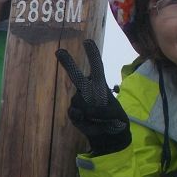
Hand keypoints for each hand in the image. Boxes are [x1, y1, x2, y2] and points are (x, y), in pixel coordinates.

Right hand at [55, 39, 130, 154]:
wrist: (108, 134)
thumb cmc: (115, 119)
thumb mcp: (117, 115)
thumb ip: (105, 111)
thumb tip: (86, 111)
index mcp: (100, 85)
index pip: (97, 67)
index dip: (92, 54)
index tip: (87, 41)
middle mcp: (87, 89)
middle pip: (76, 74)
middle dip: (68, 63)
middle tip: (59, 51)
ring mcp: (79, 101)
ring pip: (78, 101)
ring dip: (88, 111)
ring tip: (99, 119)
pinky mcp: (74, 113)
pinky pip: (74, 113)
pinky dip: (80, 118)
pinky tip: (87, 121)